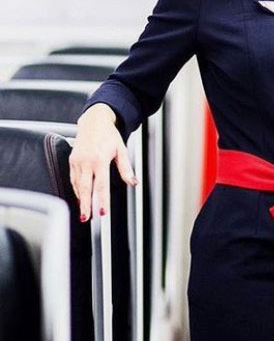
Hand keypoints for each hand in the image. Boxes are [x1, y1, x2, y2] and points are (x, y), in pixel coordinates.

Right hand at [69, 104, 137, 221]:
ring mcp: (77, 161)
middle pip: (85, 188)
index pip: (101, 185)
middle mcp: (87, 161)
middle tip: (86, 219)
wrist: (94, 121)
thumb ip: (126, 168)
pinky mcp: (72, 160)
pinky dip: (76, 190)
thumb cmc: (109, 135)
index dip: (102, 200)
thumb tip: (133, 183)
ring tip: (84, 213)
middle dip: (86, 205)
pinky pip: (72, 178)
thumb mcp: (121, 150)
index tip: (103, 212)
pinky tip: (80, 198)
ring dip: (80, 200)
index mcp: (100, 159)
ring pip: (77, 185)